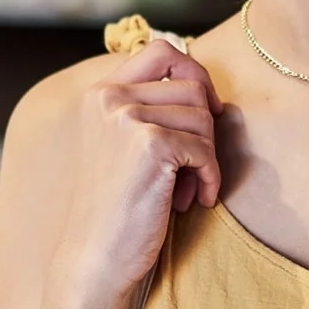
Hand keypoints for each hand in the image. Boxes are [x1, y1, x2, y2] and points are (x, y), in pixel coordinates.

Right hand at [42, 39, 221, 308]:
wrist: (95, 257)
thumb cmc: (118, 206)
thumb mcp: (125, 145)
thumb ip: (153, 110)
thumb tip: (213, 94)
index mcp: (101, 93)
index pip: (162, 51)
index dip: (194, 74)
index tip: (204, 110)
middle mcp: (110, 98)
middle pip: (192, 87)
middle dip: (204, 129)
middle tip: (192, 168)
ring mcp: (129, 118)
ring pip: (204, 118)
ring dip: (207, 157)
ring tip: (187, 189)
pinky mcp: (151, 145)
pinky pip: (206, 150)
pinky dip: (210, 177)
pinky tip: (196, 200)